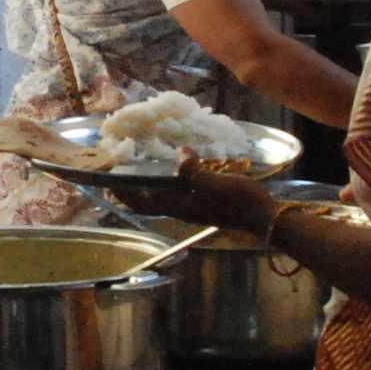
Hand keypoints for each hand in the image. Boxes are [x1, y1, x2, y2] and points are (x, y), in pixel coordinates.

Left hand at [96, 155, 268, 232]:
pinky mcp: (205, 202)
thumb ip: (193, 171)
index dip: (123, 193)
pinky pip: (179, 192)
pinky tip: (175, 168)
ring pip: (163, 198)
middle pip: (148, 202)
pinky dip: (170, 182)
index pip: (142, 203)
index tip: (107, 181)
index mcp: (178, 206)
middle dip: (131, 191)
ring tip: (141, 169)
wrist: (263, 216)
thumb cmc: (238, 201)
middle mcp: (181, 209)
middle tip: (118, 174)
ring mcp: (193, 207)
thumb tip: (180, 153)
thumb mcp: (214, 183)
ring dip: (149, 186)